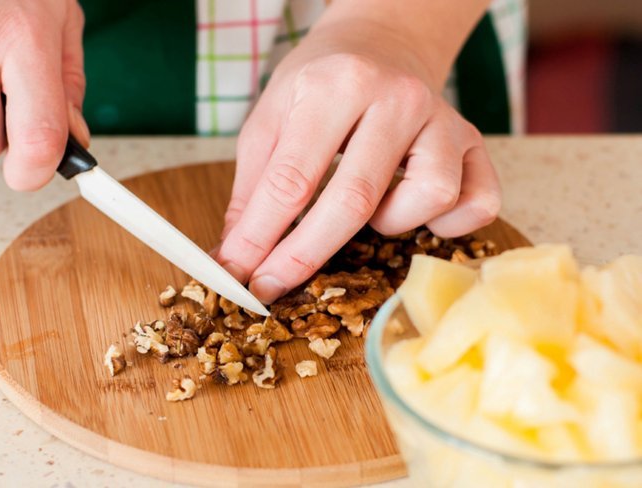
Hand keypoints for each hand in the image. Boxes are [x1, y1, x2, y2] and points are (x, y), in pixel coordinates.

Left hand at [216, 19, 500, 303]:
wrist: (381, 43)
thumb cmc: (320, 85)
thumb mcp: (270, 119)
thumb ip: (252, 190)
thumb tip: (235, 259)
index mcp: (334, 86)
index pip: (292, 179)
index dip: (260, 238)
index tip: (238, 276)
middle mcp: (396, 98)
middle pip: (354, 200)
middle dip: (304, 256)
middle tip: (272, 285)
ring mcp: (442, 119)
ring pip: (429, 198)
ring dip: (389, 223)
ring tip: (368, 206)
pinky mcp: (474, 141)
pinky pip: (477, 203)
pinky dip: (448, 223)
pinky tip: (414, 209)